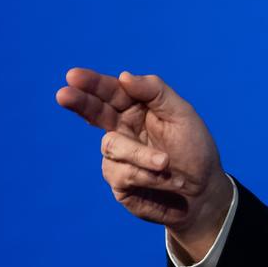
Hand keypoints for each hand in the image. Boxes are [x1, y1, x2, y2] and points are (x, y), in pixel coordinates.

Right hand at [56, 68, 232, 261]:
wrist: (203, 190)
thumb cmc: (194, 147)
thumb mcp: (182, 114)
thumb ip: (155, 92)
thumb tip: (123, 76)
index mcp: (137, 108)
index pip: (111, 92)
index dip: (92, 83)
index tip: (73, 76)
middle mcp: (122, 129)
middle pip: (94, 112)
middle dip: (80, 103)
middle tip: (63, 94)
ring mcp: (117, 156)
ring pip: (112, 146)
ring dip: (141, 155)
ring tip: (167, 163)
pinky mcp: (118, 181)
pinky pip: (121, 173)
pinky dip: (147, 175)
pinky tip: (167, 178)